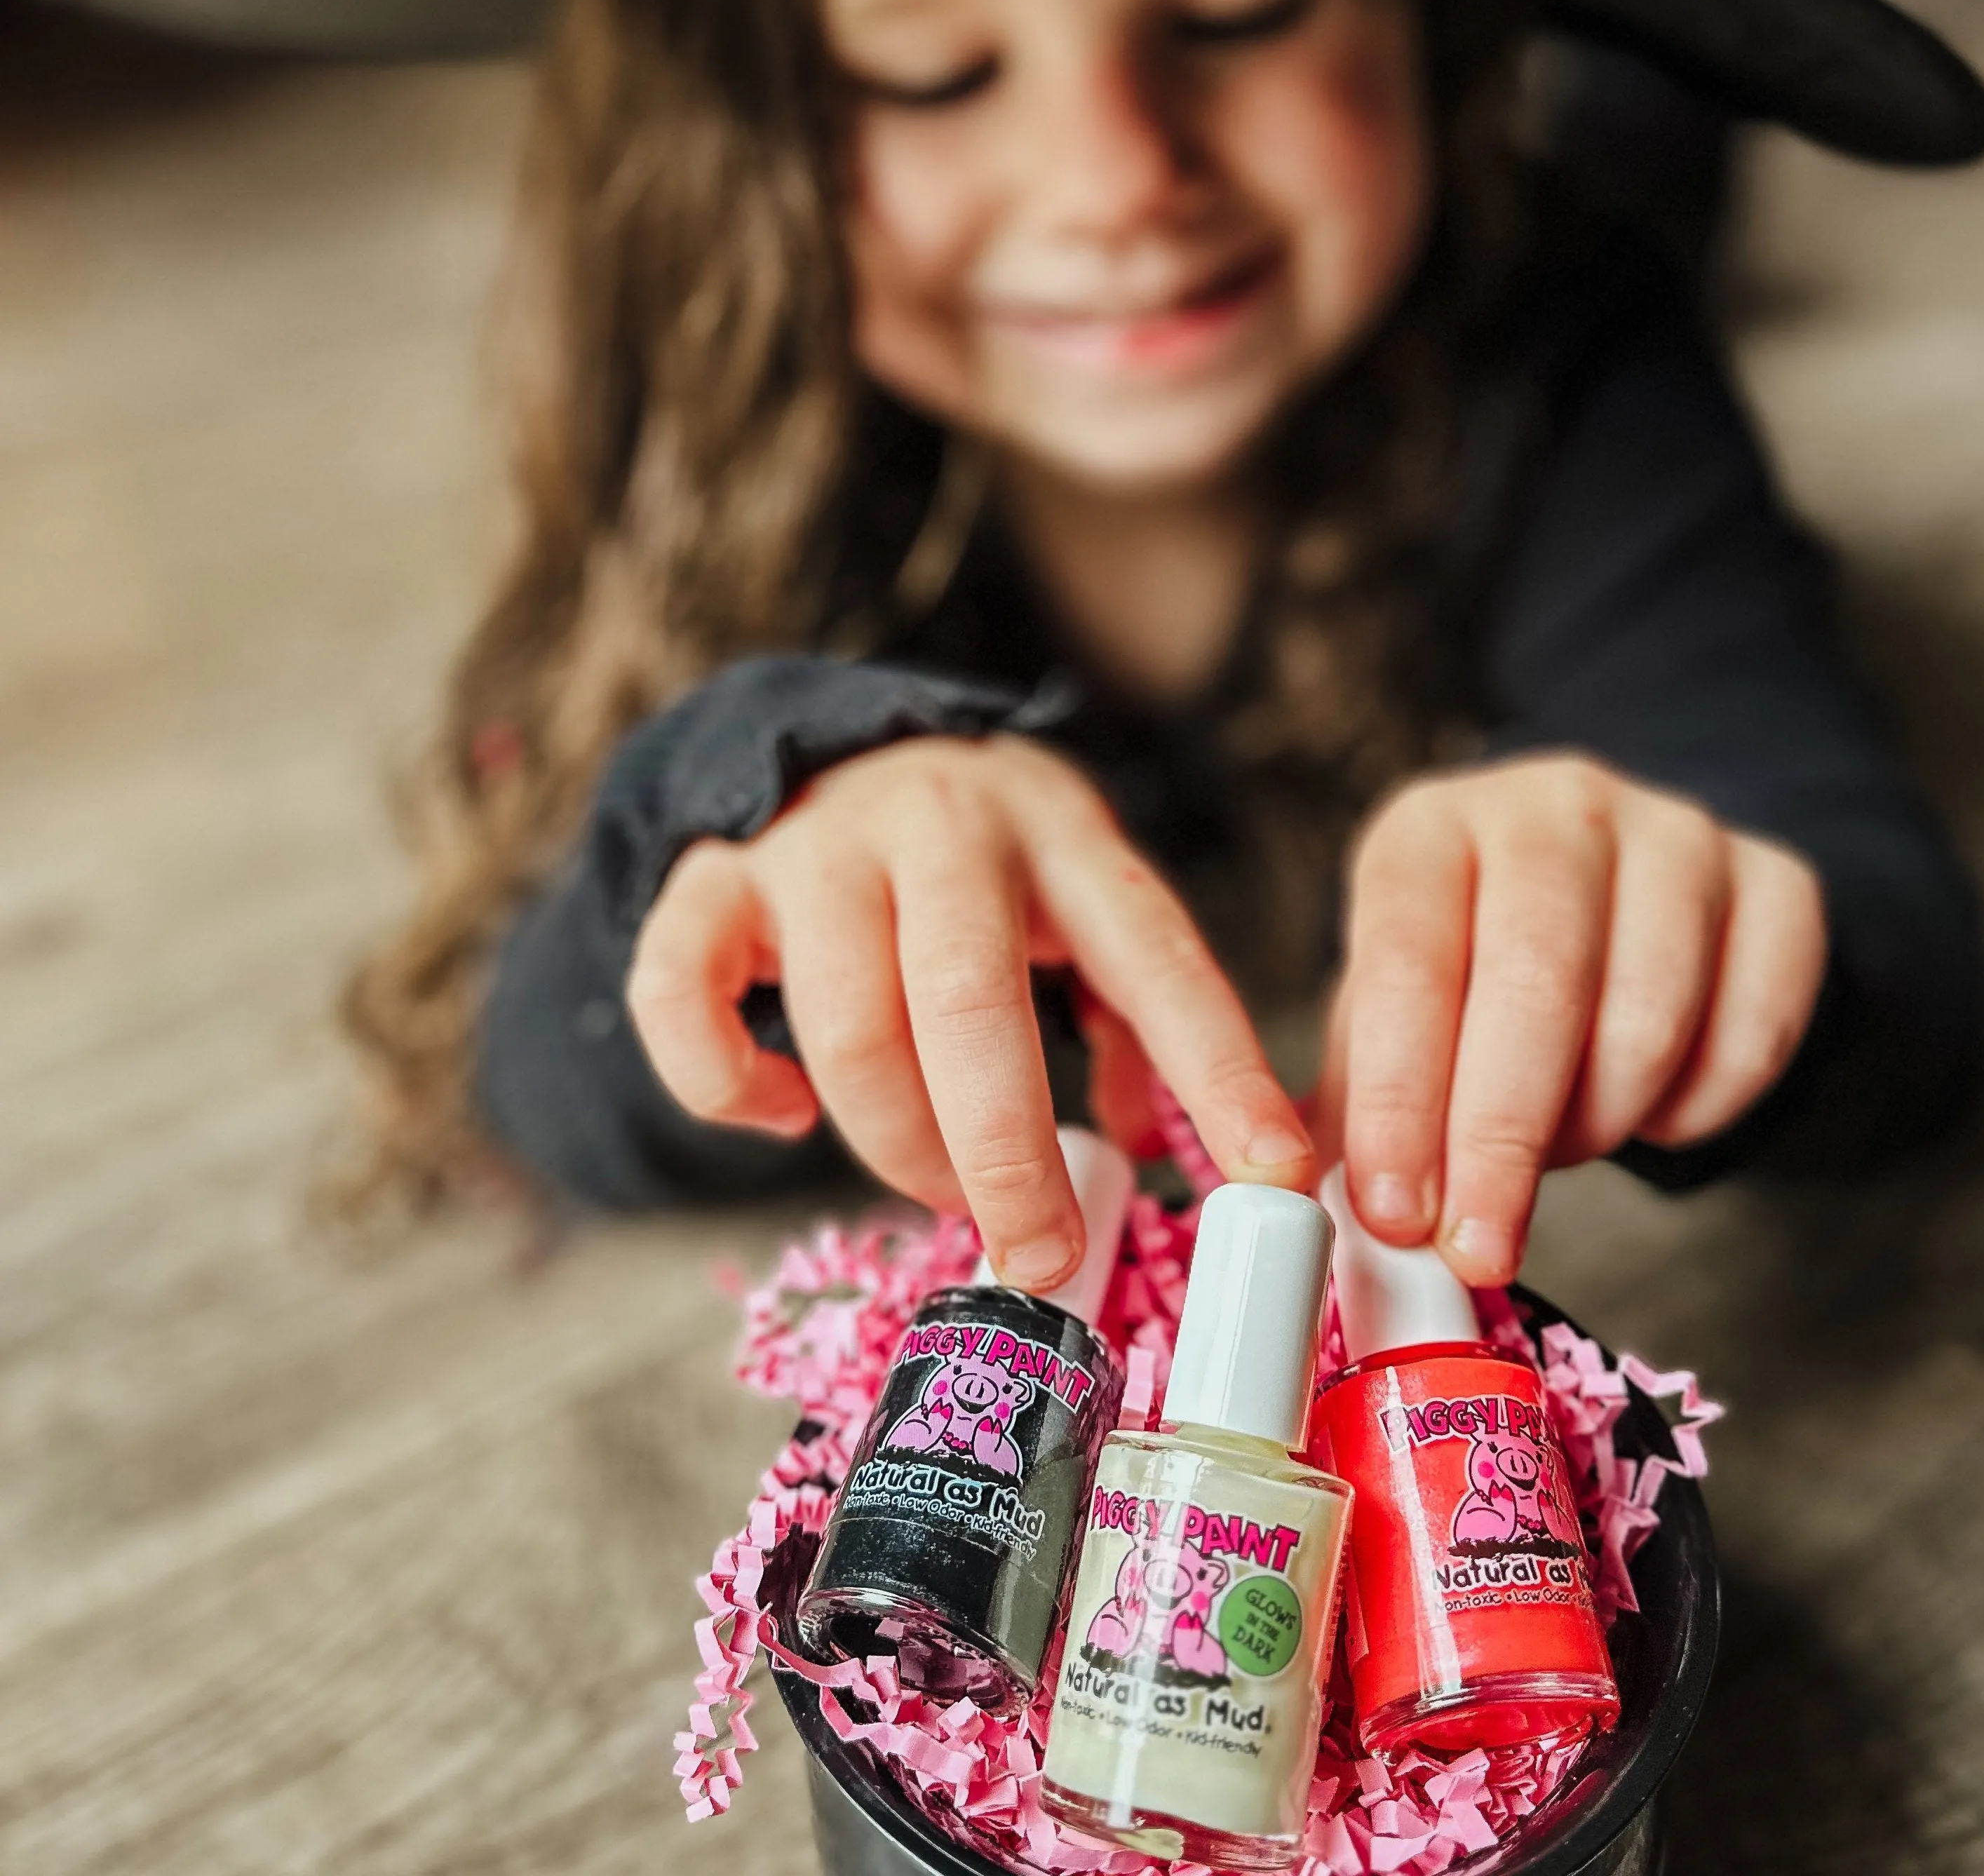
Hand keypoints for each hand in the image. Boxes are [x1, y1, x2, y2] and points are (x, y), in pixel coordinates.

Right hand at [626, 736, 1312, 1289]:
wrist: (833, 749)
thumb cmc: (983, 868)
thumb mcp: (1078, 900)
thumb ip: (1131, 1013)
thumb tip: (1165, 1145)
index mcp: (1059, 831)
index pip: (1153, 954)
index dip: (1216, 1068)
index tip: (1273, 1175)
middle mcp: (939, 826)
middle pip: (970, 1005)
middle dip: (1010, 1156)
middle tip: (1043, 1256)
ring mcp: (815, 848)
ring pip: (845, 1030)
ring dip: (898, 1145)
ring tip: (941, 1190)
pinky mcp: (711, 882)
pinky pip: (687, 1004)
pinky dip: (731, 1088)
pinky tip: (786, 1115)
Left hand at [1314, 754, 1826, 1283]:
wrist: (1605, 894)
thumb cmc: (1467, 971)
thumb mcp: (1385, 1014)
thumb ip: (1359, 1108)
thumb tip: (1332, 1219)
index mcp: (1430, 829)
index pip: (1407, 961)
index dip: (1401, 1096)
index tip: (1396, 1212)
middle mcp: (1553, 806)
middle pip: (1536, 984)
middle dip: (1501, 1139)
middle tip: (1480, 1244)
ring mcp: (1676, 833)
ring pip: (1649, 1018)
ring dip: (1598, 1124)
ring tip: (1559, 1151)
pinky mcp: (1778, 882)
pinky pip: (1754, 1036)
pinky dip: (1697, 1110)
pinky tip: (1649, 1112)